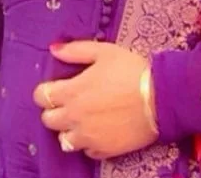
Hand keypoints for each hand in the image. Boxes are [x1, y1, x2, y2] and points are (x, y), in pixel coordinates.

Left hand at [32, 41, 157, 159]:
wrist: (160, 98)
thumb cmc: (132, 71)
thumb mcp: (104, 52)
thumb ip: (76, 50)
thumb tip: (53, 49)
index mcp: (72, 92)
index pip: (41, 96)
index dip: (46, 91)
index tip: (57, 87)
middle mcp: (74, 118)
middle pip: (48, 120)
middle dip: (55, 110)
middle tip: (71, 103)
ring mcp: (88, 137)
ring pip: (64, 140)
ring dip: (69, 130)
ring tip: (84, 120)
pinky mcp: (103, 150)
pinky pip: (86, 152)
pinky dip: (89, 143)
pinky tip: (100, 131)